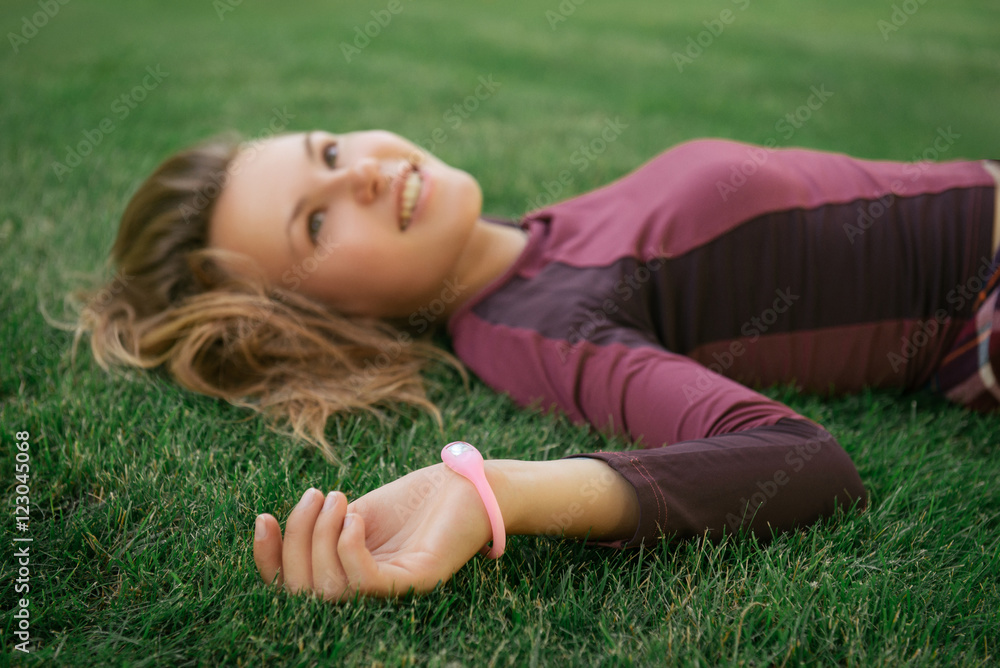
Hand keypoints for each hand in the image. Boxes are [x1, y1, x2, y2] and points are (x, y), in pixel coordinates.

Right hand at [253, 463, 495, 600]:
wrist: (469, 484)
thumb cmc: (415, 500)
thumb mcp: (355, 512)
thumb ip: (322, 530)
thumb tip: (282, 531)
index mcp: (346, 576)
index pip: (293, 586)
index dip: (268, 559)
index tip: (262, 518)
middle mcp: (366, 592)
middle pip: (303, 590)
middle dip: (296, 540)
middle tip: (317, 495)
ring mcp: (393, 591)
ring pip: (329, 589)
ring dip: (321, 537)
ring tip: (338, 498)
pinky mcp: (418, 581)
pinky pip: (368, 582)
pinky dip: (349, 550)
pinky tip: (354, 519)